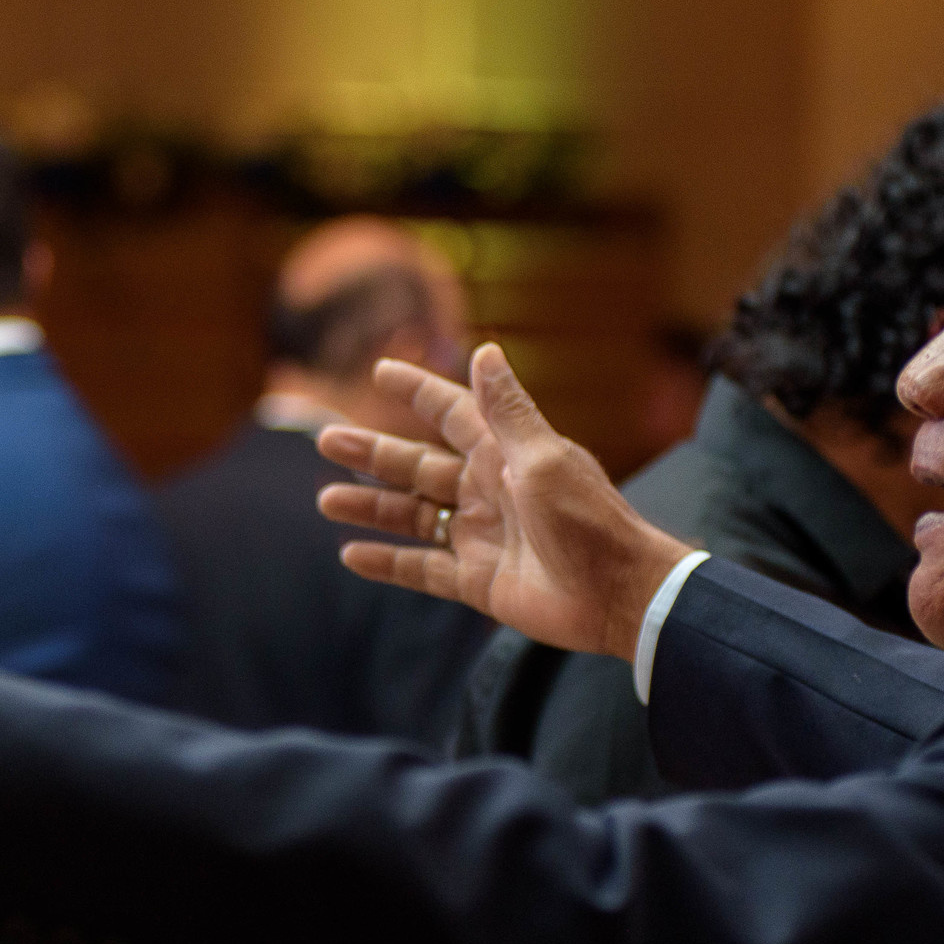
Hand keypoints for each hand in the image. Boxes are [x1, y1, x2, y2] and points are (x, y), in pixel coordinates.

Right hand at [315, 344, 691, 660]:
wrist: (618, 595)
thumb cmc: (588, 519)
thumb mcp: (544, 458)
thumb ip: (507, 411)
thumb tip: (485, 349)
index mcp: (505, 454)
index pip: (452, 412)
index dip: (417, 392)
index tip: (380, 372)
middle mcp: (488, 490)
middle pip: (417, 465)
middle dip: (372, 453)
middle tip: (326, 440)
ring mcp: (481, 535)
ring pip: (412, 515)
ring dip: (370, 507)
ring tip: (326, 501)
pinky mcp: (477, 579)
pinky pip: (422, 568)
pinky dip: (388, 562)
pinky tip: (352, 555)